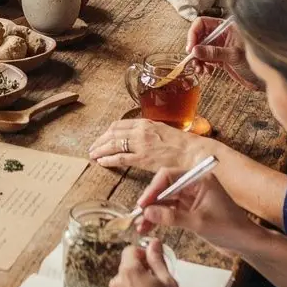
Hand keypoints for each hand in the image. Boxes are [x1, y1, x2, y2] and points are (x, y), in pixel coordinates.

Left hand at [89, 117, 205, 174]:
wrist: (194, 153)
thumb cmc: (184, 145)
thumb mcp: (165, 132)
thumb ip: (151, 133)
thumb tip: (143, 139)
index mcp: (147, 123)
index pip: (120, 124)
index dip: (108, 132)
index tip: (102, 137)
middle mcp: (141, 131)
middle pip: (113, 133)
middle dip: (100, 140)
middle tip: (93, 147)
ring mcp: (141, 144)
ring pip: (113, 144)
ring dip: (100, 149)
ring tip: (93, 155)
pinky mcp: (143, 158)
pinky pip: (120, 158)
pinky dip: (108, 159)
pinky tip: (102, 162)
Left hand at [108, 239, 191, 286]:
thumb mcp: (169, 281)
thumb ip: (157, 259)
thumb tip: (153, 243)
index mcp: (130, 272)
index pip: (130, 251)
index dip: (142, 255)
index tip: (153, 264)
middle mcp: (117, 285)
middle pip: (126, 269)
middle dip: (139, 273)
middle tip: (157, 285)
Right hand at [134, 165, 252, 252]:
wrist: (245, 243)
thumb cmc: (229, 228)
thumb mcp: (199, 223)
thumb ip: (172, 217)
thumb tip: (147, 213)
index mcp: (199, 179)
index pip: (169, 176)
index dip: (153, 189)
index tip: (143, 204)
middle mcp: (193, 185)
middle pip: (164, 188)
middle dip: (150, 202)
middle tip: (138, 217)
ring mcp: (191, 197)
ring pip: (165, 201)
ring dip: (152, 212)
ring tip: (140, 226)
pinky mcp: (190, 210)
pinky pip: (169, 211)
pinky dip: (159, 219)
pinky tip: (149, 228)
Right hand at [185, 16, 257, 87]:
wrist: (264, 77)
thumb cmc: (255, 61)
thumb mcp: (234, 55)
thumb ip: (214, 52)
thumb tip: (195, 50)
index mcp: (225, 27)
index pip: (202, 23)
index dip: (194, 33)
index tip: (191, 47)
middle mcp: (221, 34)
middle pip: (199, 36)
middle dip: (194, 48)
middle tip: (193, 60)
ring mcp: (220, 45)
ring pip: (200, 48)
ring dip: (197, 59)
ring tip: (199, 69)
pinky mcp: (219, 56)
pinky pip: (205, 58)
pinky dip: (202, 65)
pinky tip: (206, 71)